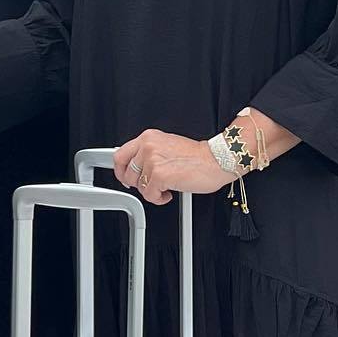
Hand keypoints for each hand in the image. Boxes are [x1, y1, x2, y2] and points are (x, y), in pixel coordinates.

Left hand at [113, 130, 231, 204]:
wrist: (217, 160)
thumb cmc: (198, 157)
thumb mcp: (168, 146)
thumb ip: (150, 154)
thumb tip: (136, 168)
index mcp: (149, 137)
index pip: (120, 155)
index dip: (121, 170)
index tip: (126, 177)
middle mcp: (148, 146)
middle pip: (127, 173)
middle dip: (137, 184)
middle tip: (150, 186)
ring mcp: (152, 160)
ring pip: (139, 186)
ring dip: (152, 191)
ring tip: (165, 187)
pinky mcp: (159, 175)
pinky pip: (149, 195)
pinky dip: (159, 199)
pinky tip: (170, 193)